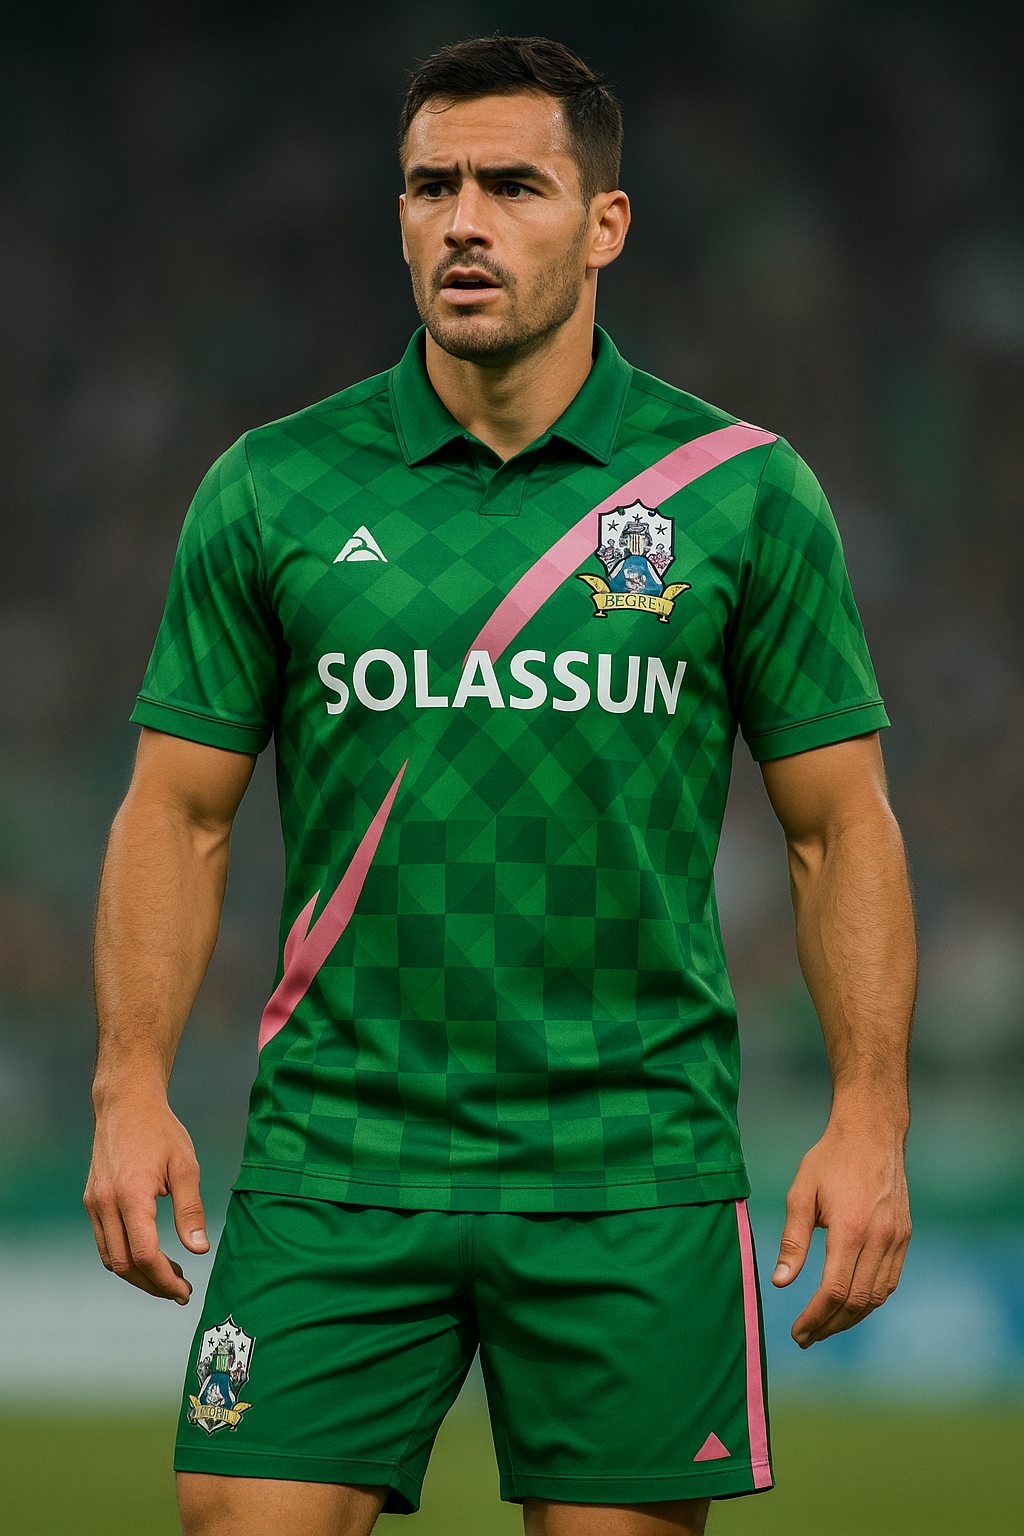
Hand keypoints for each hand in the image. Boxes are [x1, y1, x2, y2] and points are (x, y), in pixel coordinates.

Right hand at [84, 1088, 208, 1303]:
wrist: (126, 1104)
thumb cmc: (160, 1130)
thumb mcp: (186, 1166)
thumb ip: (191, 1210)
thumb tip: (199, 1249)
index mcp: (131, 1195)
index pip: (143, 1254)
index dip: (164, 1279)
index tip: (184, 1290)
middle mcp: (105, 1203)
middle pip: (123, 1265)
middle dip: (152, 1284)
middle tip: (180, 1291)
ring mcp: (94, 1203)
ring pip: (109, 1258)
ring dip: (137, 1275)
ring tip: (169, 1277)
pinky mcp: (92, 1201)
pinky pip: (104, 1241)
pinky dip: (125, 1257)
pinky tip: (149, 1255)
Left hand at [771, 1111, 910, 1347]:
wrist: (871, 1132)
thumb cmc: (830, 1159)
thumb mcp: (801, 1193)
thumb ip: (793, 1240)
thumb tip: (781, 1282)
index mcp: (850, 1229)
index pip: (834, 1290)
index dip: (815, 1318)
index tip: (797, 1333)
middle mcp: (879, 1238)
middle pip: (856, 1301)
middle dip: (829, 1325)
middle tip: (806, 1337)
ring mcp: (897, 1239)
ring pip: (876, 1296)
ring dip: (850, 1318)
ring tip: (824, 1326)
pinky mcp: (905, 1236)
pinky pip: (889, 1281)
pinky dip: (870, 1299)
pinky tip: (849, 1304)